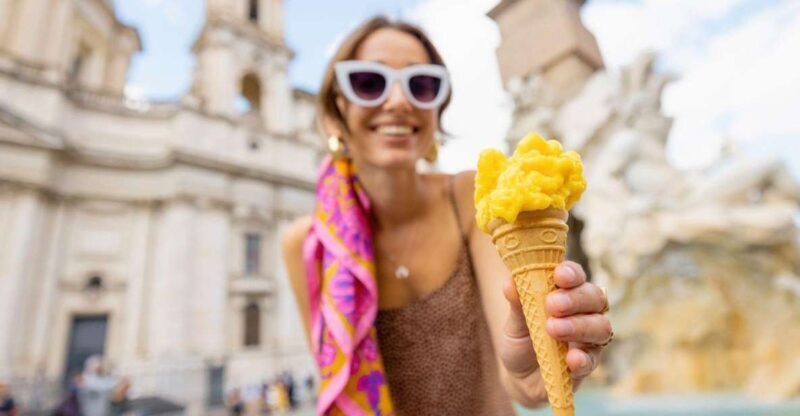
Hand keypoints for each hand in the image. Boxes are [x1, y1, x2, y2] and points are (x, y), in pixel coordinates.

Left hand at [499, 261, 611, 404]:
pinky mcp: (588, 364)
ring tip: (553, 329)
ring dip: (579, 326)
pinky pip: (593, 359)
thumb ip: (517, 302)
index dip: (571, 273)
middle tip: (552, 305)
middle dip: (575, 299)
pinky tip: (572, 358)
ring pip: (600, 326)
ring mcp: (589, 338)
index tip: (559, 276)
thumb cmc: (522, 340)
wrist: (519, 377)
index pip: (576, 276)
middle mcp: (584, 312)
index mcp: (566, 294)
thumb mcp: (514, 322)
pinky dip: (583, 357)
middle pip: (594, 298)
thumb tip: (510, 281)